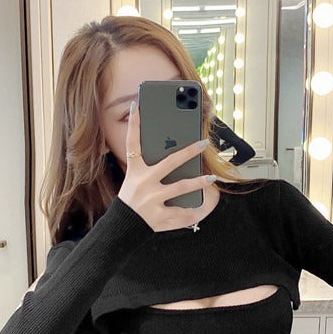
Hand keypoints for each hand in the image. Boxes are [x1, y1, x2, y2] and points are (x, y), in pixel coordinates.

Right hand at [117, 100, 215, 232]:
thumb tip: (173, 155)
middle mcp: (143, 184)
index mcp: (134, 173)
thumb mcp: (133, 182)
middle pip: (168, 163)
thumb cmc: (131, 201)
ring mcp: (151, 201)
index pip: (132, 144)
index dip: (134, 124)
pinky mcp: (158, 217)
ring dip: (198, 182)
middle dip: (187, 152)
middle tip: (203, 143)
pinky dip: (194, 212)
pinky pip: (181, 213)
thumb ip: (149, 169)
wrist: (121, 228)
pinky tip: (204, 208)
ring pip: (180, 188)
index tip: (137, 105)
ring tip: (211, 178)